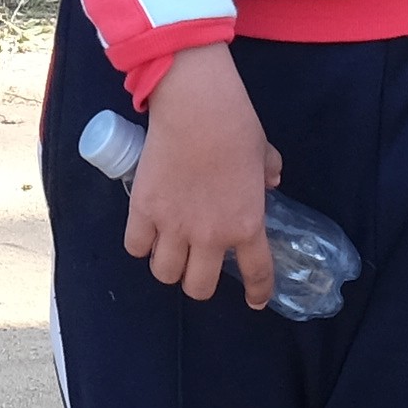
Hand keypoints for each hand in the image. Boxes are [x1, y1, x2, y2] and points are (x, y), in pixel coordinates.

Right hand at [123, 43, 282, 307]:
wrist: (196, 106)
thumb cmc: (235, 125)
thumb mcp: (263, 152)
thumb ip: (267, 173)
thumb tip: (270, 179)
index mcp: (247, 224)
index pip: (256, 273)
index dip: (257, 292)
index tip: (254, 301)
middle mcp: (210, 235)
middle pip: (199, 287)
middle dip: (199, 281)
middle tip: (198, 265)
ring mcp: (173, 226)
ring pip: (165, 273)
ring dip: (168, 265)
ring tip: (168, 250)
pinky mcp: (143, 210)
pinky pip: (136, 246)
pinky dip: (141, 244)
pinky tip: (146, 233)